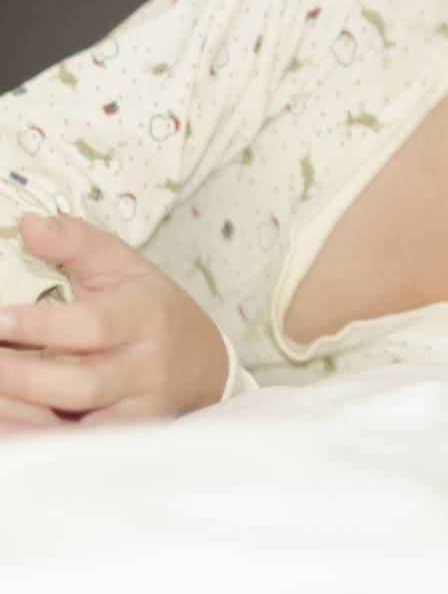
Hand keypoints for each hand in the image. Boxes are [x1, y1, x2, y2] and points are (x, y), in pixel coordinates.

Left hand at [0, 213, 228, 429]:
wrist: (202, 362)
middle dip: (25, 379)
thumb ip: (77, 243)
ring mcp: (139, 410)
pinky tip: (9, 432)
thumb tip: (31, 224)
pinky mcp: (126, 439)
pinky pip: (79, 450)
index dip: (43, 326)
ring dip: (26, 421)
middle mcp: (147, 368)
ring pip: (81, 429)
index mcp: (146, 317)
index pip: (95, 325)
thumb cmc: (152, 308)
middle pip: (86, 385)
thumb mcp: (123, 266)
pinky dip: (40, 446)